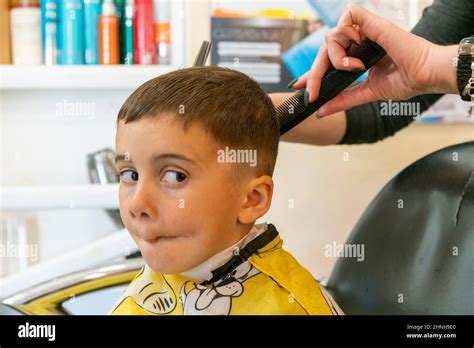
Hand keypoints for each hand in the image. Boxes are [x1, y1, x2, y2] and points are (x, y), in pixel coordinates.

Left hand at [290, 3, 457, 116]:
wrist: (424, 76)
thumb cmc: (405, 81)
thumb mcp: (367, 93)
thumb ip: (343, 100)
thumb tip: (320, 111)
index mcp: (356, 58)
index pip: (327, 62)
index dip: (311, 72)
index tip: (298, 86)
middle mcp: (357, 44)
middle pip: (324, 50)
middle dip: (314, 72)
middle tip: (314, 90)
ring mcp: (364, 33)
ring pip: (331, 35)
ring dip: (336, 56)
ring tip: (354, 67)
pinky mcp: (373, 23)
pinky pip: (348, 16)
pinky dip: (346, 31)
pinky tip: (358, 45)